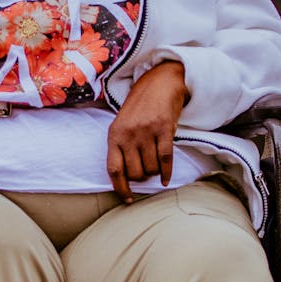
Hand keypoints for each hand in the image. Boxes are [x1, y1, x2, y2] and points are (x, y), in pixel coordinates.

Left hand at [106, 61, 188, 201]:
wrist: (159, 83)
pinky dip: (167, 174)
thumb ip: (120, 148)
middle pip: (135, 173)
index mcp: (114, 135)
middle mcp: (129, 134)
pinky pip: (166, 160)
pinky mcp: (164, 129)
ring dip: (154, 172)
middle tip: (145, 171)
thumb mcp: (122, 125)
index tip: (127, 198)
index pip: (114, 169)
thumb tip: (124, 178)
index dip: (120, 188)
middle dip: (141, 178)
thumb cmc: (139, 108)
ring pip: (151, 168)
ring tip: (155, 165)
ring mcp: (147, 132)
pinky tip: (166, 180)